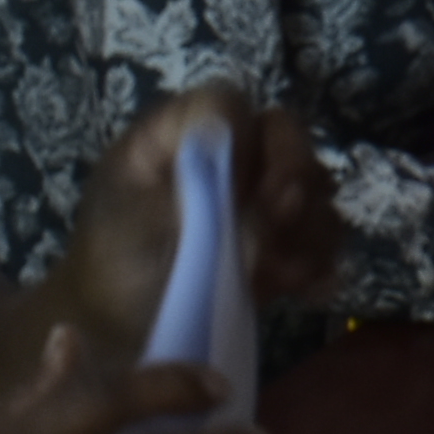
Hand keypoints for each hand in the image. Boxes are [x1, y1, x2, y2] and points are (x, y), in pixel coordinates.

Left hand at [55, 86, 336, 353]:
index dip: (242, 139)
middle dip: (291, 176)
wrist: (116, 328)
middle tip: (278, 220)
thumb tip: (237, 179)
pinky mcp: (280, 240)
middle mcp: (227, 155)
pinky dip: (320, 261)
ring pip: (314, 184)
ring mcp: (258, 196)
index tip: (237, 190)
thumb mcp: (132, 224)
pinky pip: (323, 234)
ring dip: (307, 227)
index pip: (225, 104)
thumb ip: (187, 195)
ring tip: (283, 272)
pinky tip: (304, 289)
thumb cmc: (110, 266)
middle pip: (284, 134)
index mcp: (179, 136)